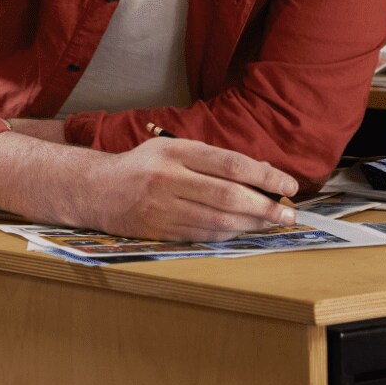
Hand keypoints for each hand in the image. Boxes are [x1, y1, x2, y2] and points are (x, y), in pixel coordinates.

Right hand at [80, 137, 298, 240]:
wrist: (97, 189)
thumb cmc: (143, 166)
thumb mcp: (174, 149)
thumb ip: (215, 159)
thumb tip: (263, 171)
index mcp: (175, 151)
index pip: (230, 163)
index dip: (264, 176)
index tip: (288, 185)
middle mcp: (167, 178)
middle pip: (228, 196)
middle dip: (265, 206)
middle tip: (288, 213)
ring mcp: (162, 207)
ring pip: (218, 220)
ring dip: (251, 224)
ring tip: (271, 223)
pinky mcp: (159, 231)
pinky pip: (204, 235)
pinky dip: (229, 234)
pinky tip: (243, 230)